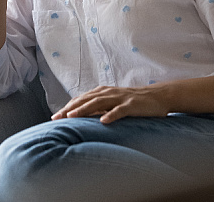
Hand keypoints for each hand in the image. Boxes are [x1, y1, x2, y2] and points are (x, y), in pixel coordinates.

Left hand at [51, 85, 169, 123]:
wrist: (157, 96)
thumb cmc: (133, 102)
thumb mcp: (113, 103)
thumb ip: (99, 108)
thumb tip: (82, 117)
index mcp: (103, 92)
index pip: (81, 99)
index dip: (67, 107)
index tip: (55, 117)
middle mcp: (109, 93)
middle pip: (86, 100)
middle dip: (70, 109)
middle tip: (57, 118)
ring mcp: (120, 98)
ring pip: (99, 103)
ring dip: (84, 109)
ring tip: (72, 117)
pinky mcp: (131, 105)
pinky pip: (119, 110)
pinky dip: (111, 115)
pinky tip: (103, 121)